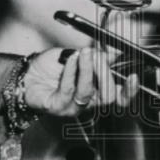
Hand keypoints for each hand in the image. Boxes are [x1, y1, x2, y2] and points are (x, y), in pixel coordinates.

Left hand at [22, 47, 137, 116]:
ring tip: (83, 53)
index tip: (133, 76)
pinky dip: (72, 71)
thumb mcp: (78, 56)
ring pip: (88, 91)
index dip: (129, 91)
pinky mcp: (58, 107)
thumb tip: (114, 52)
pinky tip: (70, 59)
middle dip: (105, 73)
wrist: (27, 73)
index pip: (119, 98)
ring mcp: (73, 107)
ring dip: (87, 69)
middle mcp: (87, 102)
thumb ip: (97, 56)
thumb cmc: (50, 68)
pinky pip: (69, 90)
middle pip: (108, 96)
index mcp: (96, 92)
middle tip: (98, 56)